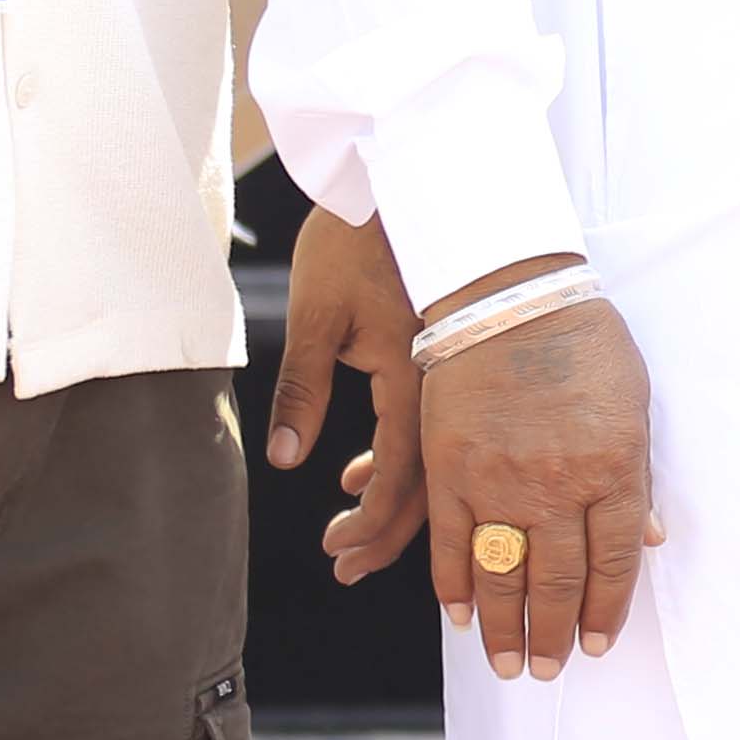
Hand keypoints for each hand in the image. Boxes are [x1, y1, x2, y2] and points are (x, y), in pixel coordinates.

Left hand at [266, 206, 426, 583]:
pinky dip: (405, 459)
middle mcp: (446, 381)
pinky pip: (439, 427)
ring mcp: (455, 369)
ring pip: (440, 461)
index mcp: (417, 375)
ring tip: (353, 528)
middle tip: (348, 566)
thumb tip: (285, 460)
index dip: (371, 526)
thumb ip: (301, 391)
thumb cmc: (354, 236)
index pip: (401, 477)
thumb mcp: (315, 315)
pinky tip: (366, 466)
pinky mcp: (449, 354)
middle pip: (432, 484)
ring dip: (398, 500)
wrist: (408, 173)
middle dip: (388, 533)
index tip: (338, 556)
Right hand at [415, 262, 662, 679]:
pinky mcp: (450, 472)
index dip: (606, 613)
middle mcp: (558, 485)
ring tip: (508, 666)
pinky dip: (454, 588)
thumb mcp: (634, 403)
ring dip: (505, 629)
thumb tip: (652, 540)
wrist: (507, 295)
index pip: (614, 564)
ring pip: (504, 577)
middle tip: (550, 670)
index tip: (597, 646)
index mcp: (613, 469)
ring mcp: (500, 482)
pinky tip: (459, 617)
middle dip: (555, 636)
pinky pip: (452, 547)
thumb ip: (638, 476)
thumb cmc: (582, 342)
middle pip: (559, 582)